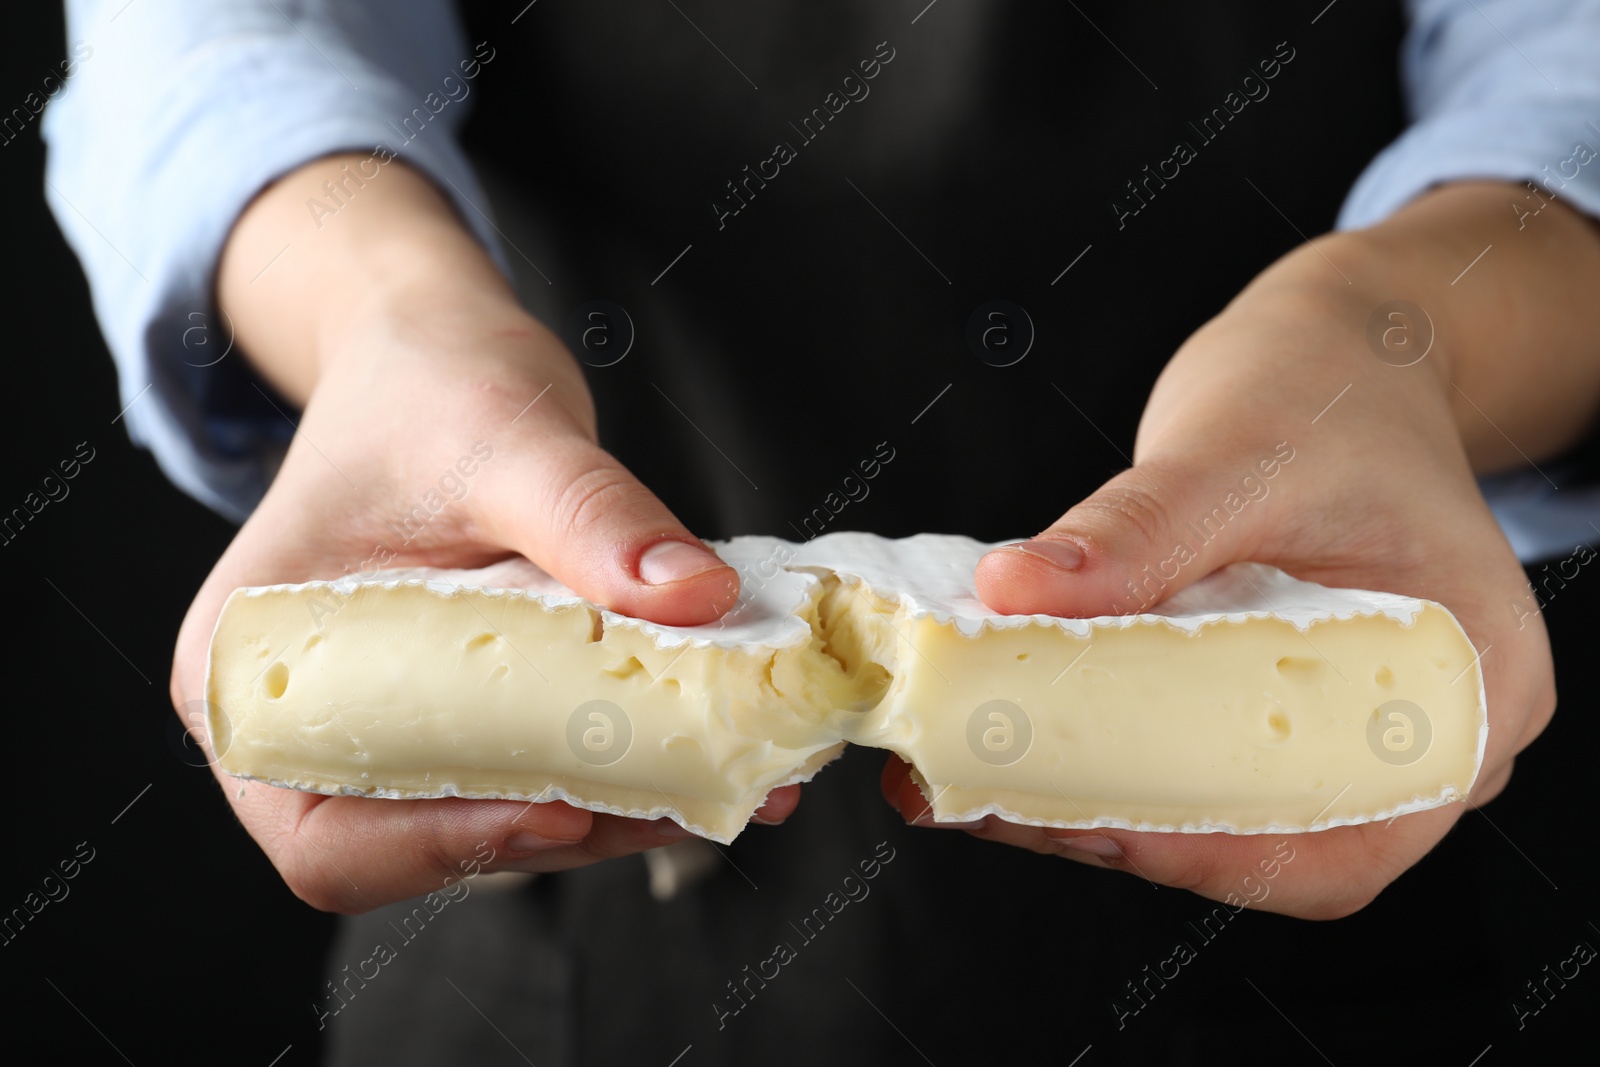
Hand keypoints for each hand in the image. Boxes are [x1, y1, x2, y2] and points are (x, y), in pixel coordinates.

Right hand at [172, 156, 793, 913]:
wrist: (435, 355)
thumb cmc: (428, 387)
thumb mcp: (505, 438)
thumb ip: (590, 516)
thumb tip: (695, 596)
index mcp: (246, 676)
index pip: (325, 834)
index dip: (443, 846)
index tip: (564, 811)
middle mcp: (300, 725)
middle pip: (424, 842)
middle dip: (565, 831)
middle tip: (691, 799)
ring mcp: (384, 725)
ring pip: (493, 819)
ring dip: (611, 812)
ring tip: (724, 780)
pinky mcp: (460, 714)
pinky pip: (533, 772)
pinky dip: (619, 772)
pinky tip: (708, 748)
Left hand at [883, 181, 1599, 917]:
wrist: (1343, 350)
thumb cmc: (1331, 391)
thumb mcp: (1236, 450)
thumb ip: (1134, 530)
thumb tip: (1015, 592)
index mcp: (1474, 683)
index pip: (1350, 835)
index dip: (1215, 853)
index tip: (1093, 825)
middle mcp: (1423, 729)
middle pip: (1278, 839)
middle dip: (1130, 832)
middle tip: (1000, 802)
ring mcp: (1349, 721)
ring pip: (1227, 809)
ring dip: (1100, 799)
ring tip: (981, 777)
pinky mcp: (1277, 701)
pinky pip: (1197, 754)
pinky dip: (1107, 753)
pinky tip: (1015, 736)